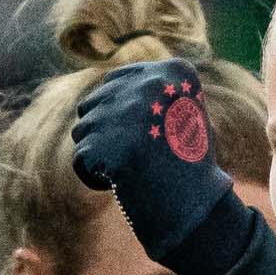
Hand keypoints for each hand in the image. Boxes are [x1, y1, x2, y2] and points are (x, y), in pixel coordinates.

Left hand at [65, 49, 215, 201]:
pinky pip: (81, 160)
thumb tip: (103, 90)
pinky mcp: (98, 141)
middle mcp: (144, 84)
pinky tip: (121, 183)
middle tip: (131, 156)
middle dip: (105, 130)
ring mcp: (119, 111)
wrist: (194, 202)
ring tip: (128, 169)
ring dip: (98, 152)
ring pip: (83, 130)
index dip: (118, 112)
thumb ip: (147, 94)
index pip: (115, 80)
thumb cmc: (188, 164)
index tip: (133, 134)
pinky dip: (95, 177)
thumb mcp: (181, 115)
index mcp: (173, 72)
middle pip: (93, 103)